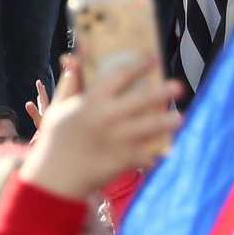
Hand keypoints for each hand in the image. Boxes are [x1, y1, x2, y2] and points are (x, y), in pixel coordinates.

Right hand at [20, 56, 180, 199]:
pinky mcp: (123, 159)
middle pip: (141, 100)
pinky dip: (158, 150)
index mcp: (90, 101)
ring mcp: (117, 139)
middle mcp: (106, 117)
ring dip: (166, 122)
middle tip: (179, 86)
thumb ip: (68, 86)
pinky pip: (148, 152)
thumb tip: (72, 61)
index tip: (153, 59)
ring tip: (179, 118)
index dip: (139, 66)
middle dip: (161, 92)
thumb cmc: (55, 139)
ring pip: (150, 126)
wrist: (55, 176)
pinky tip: (167, 148)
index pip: (119, 77)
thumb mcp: (58, 109)